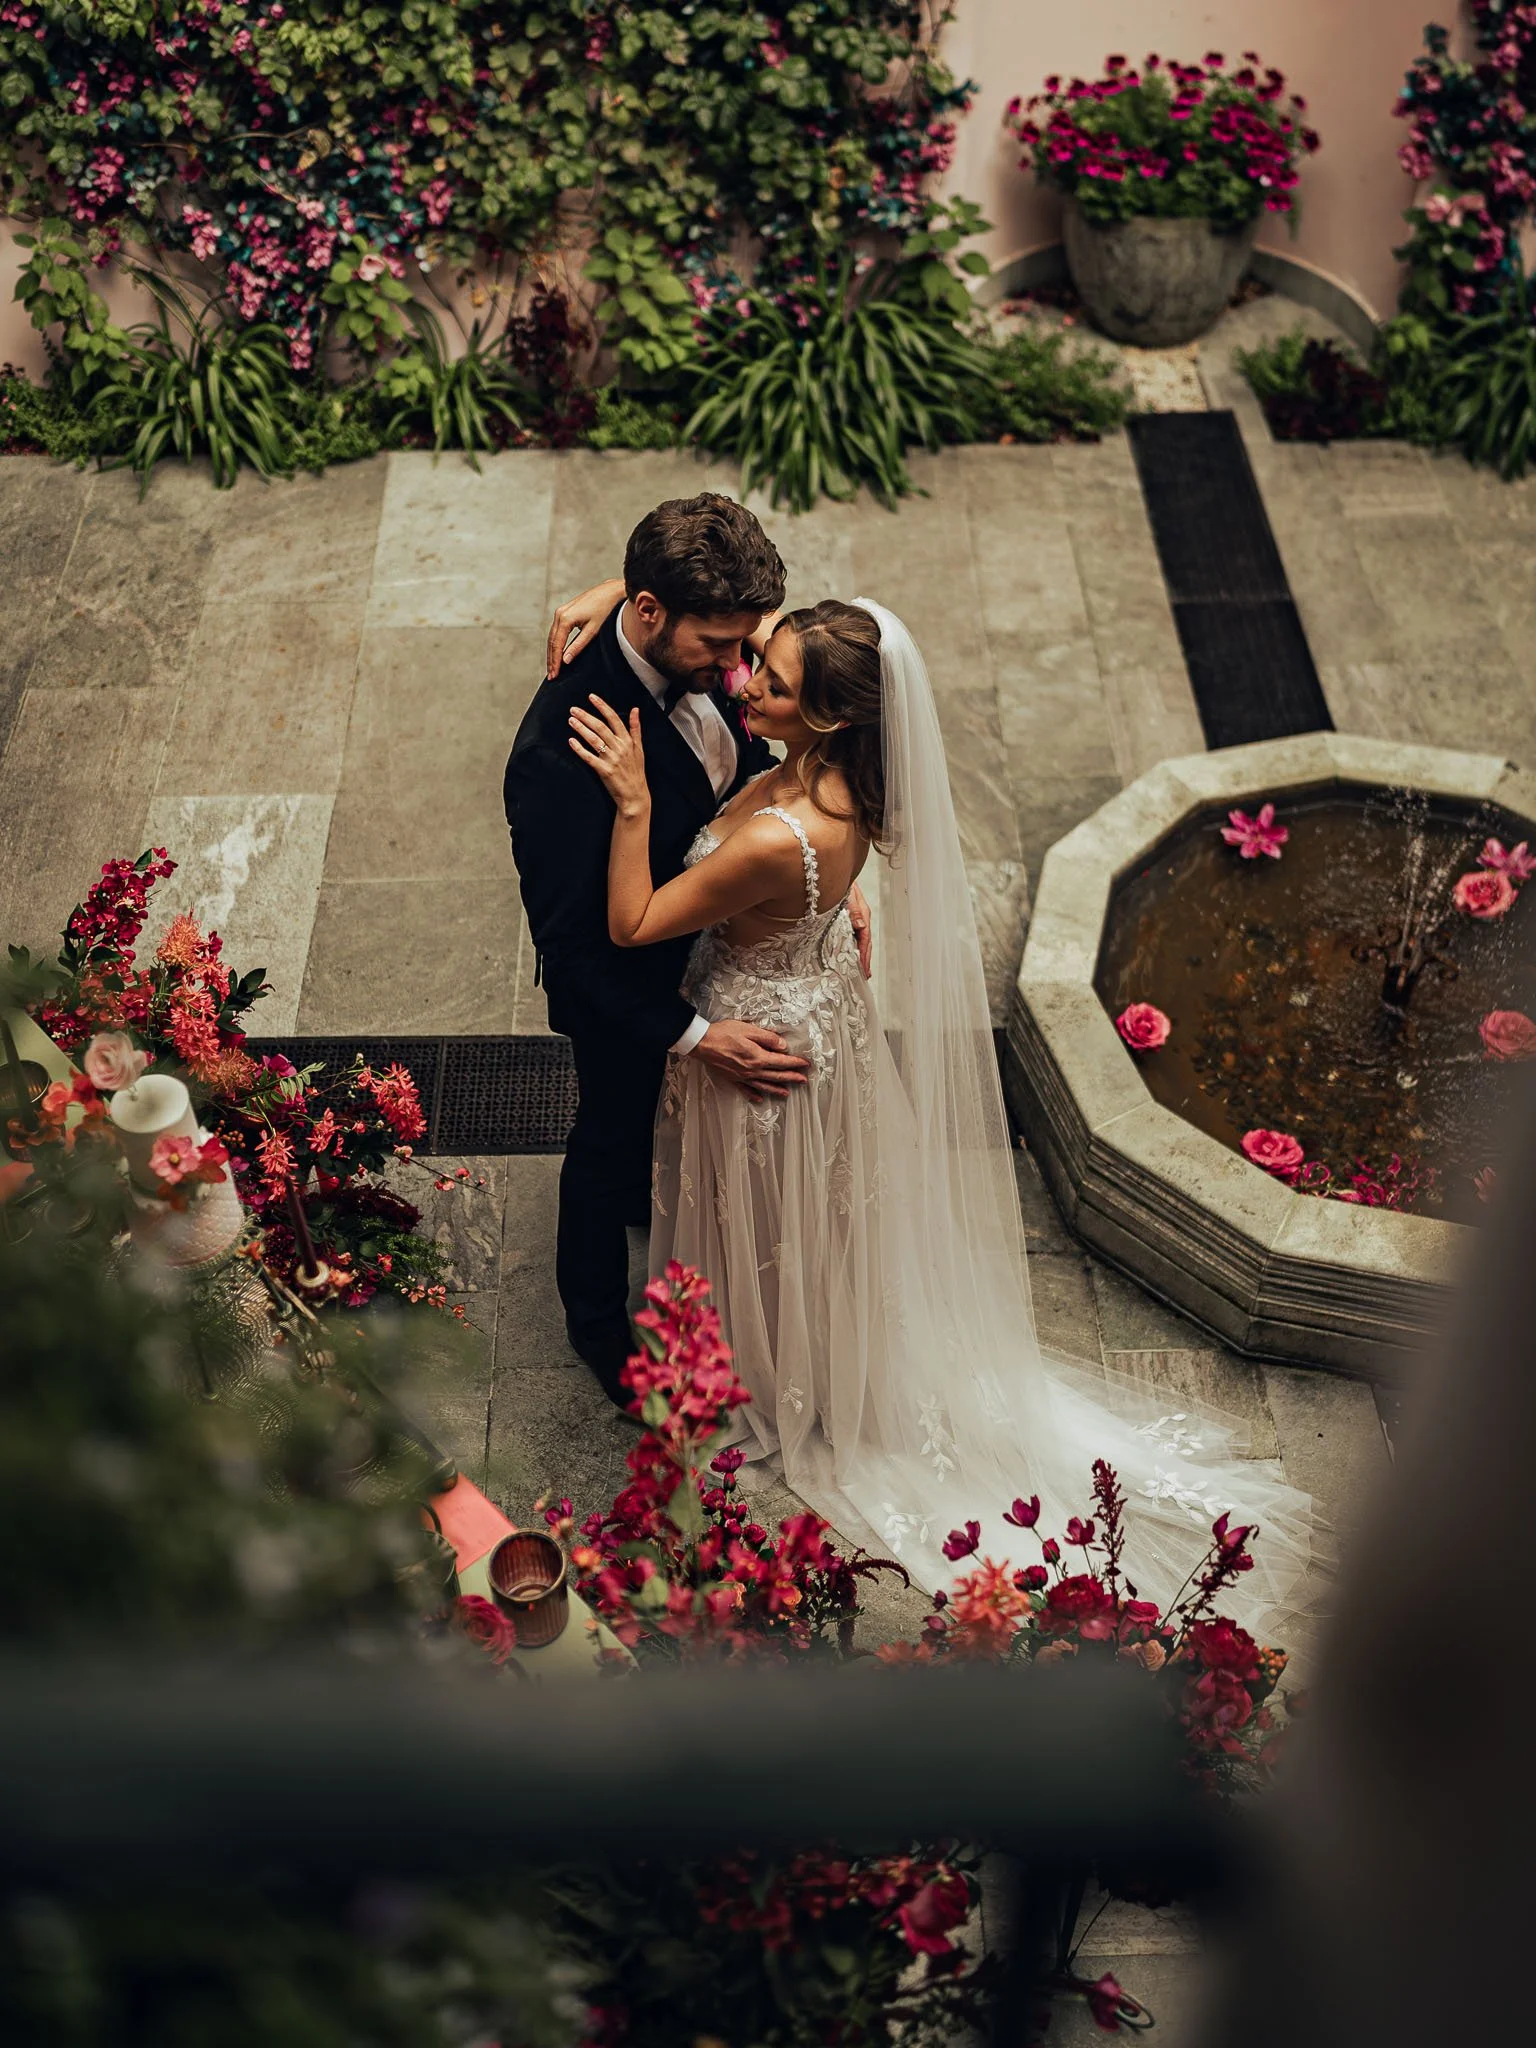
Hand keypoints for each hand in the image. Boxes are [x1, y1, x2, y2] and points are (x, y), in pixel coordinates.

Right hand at [547, 577, 624, 678]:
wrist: (610, 592)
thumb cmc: (605, 609)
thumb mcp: (593, 630)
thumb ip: (578, 646)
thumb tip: (566, 660)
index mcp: (565, 618)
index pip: (557, 645)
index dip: (555, 662)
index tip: (554, 676)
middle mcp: (560, 613)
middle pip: (551, 641)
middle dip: (551, 660)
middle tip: (551, 676)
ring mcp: (561, 611)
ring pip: (552, 636)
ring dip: (552, 652)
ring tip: (553, 668)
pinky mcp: (564, 611)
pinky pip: (556, 630)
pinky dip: (556, 643)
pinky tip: (557, 653)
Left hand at [568, 695, 648, 815]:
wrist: (635, 795)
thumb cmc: (636, 772)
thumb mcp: (640, 749)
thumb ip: (636, 728)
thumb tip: (635, 710)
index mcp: (628, 741)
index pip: (614, 719)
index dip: (602, 706)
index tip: (592, 697)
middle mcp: (620, 748)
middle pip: (601, 727)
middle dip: (586, 716)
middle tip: (574, 709)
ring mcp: (612, 759)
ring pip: (594, 740)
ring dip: (581, 729)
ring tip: (571, 721)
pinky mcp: (604, 771)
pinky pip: (589, 757)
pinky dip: (580, 749)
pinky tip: (571, 741)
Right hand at [694, 1019, 810, 1100]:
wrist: (702, 1043)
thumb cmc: (723, 1033)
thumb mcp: (748, 1029)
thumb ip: (767, 1038)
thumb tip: (783, 1045)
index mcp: (757, 1057)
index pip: (782, 1062)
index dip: (795, 1063)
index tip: (805, 1064)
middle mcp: (752, 1070)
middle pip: (776, 1076)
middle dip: (792, 1078)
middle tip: (803, 1080)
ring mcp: (742, 1076)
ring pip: (764, 1085)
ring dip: (777, 1089)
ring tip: (787, 1093)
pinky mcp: (732, 1079)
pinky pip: (746, 1090)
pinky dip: (754, 1095)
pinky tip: (759, 1098)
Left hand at [846, 880, 872, 979]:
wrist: (829, 870)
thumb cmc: (840, 879)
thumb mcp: (848, 893)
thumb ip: (854, 909)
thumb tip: (861, 925)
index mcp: (862, 914)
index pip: (865, 939)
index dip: (865, 956)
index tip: (864, 970)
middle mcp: (858, 918)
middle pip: (863, 943)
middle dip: (864, 960)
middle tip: (862, 975)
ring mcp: (852, 918)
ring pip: (857, 940)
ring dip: (857, 954)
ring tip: (857, 969)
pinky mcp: (844, 917)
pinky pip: (849, 935)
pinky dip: (849, 946)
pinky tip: (845, 953)